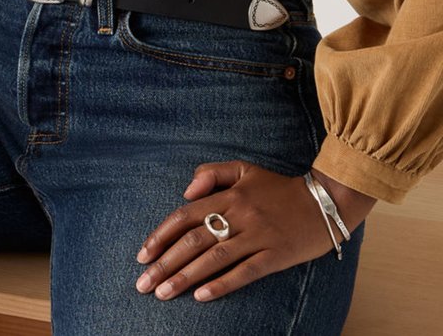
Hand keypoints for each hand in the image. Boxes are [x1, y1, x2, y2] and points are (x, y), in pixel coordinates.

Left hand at [134, 160, 375, 303]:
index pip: (185, 216)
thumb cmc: (277, 188)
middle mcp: (239, 216)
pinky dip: (222, 285)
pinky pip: (244, 273)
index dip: (162, 235)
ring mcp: (257, 237)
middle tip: (143, 284)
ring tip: (163, 293)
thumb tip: (185, 192)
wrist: (324, 202)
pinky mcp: (275, 256)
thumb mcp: (244, 170)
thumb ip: (212, 174)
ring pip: (213, 260)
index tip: (143, 254)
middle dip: (165, 263)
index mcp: (229, 195)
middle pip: (194, 241)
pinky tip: (201, 297)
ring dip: (185, 278)